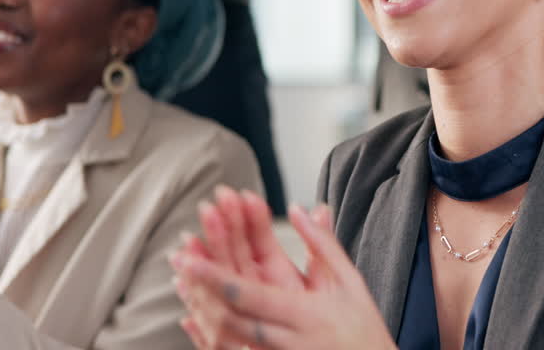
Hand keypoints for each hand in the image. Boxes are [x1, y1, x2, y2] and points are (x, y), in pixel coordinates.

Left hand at [173, 195, 393, 349]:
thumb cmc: (365, 327)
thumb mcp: (351, 280)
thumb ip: (323, 243)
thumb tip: (299, 207)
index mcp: (304, 313)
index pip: (249, 294)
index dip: (216, 276)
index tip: (191, 258)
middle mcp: (284, 338)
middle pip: (229, 317)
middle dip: (200, 289)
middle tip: (178, 262)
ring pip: (227, 336)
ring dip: (200, 307)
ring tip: (181, 280)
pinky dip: (208, 334)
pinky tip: (192, 316)